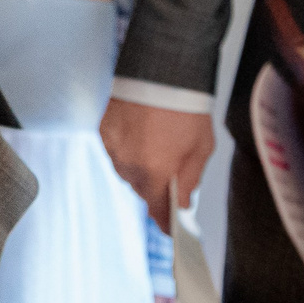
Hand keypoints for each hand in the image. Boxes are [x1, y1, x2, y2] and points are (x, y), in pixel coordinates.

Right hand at [101, 98, 214, 231]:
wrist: (160, 71)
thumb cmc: (186, 109)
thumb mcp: (200, 149)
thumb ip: (190, 180)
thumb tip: (182, 204)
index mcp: (154, 173)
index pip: (158, 211)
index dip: (166, 223)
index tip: (172, 231)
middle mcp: (128, 165)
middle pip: (142, 190)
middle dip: (157, 186)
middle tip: (172, 171)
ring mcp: (112, 148)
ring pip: (127, 171)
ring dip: (141, 167)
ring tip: (157, 146)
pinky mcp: (103, 131)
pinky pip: (116, 151)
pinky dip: (128, 148)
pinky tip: (142, 134)